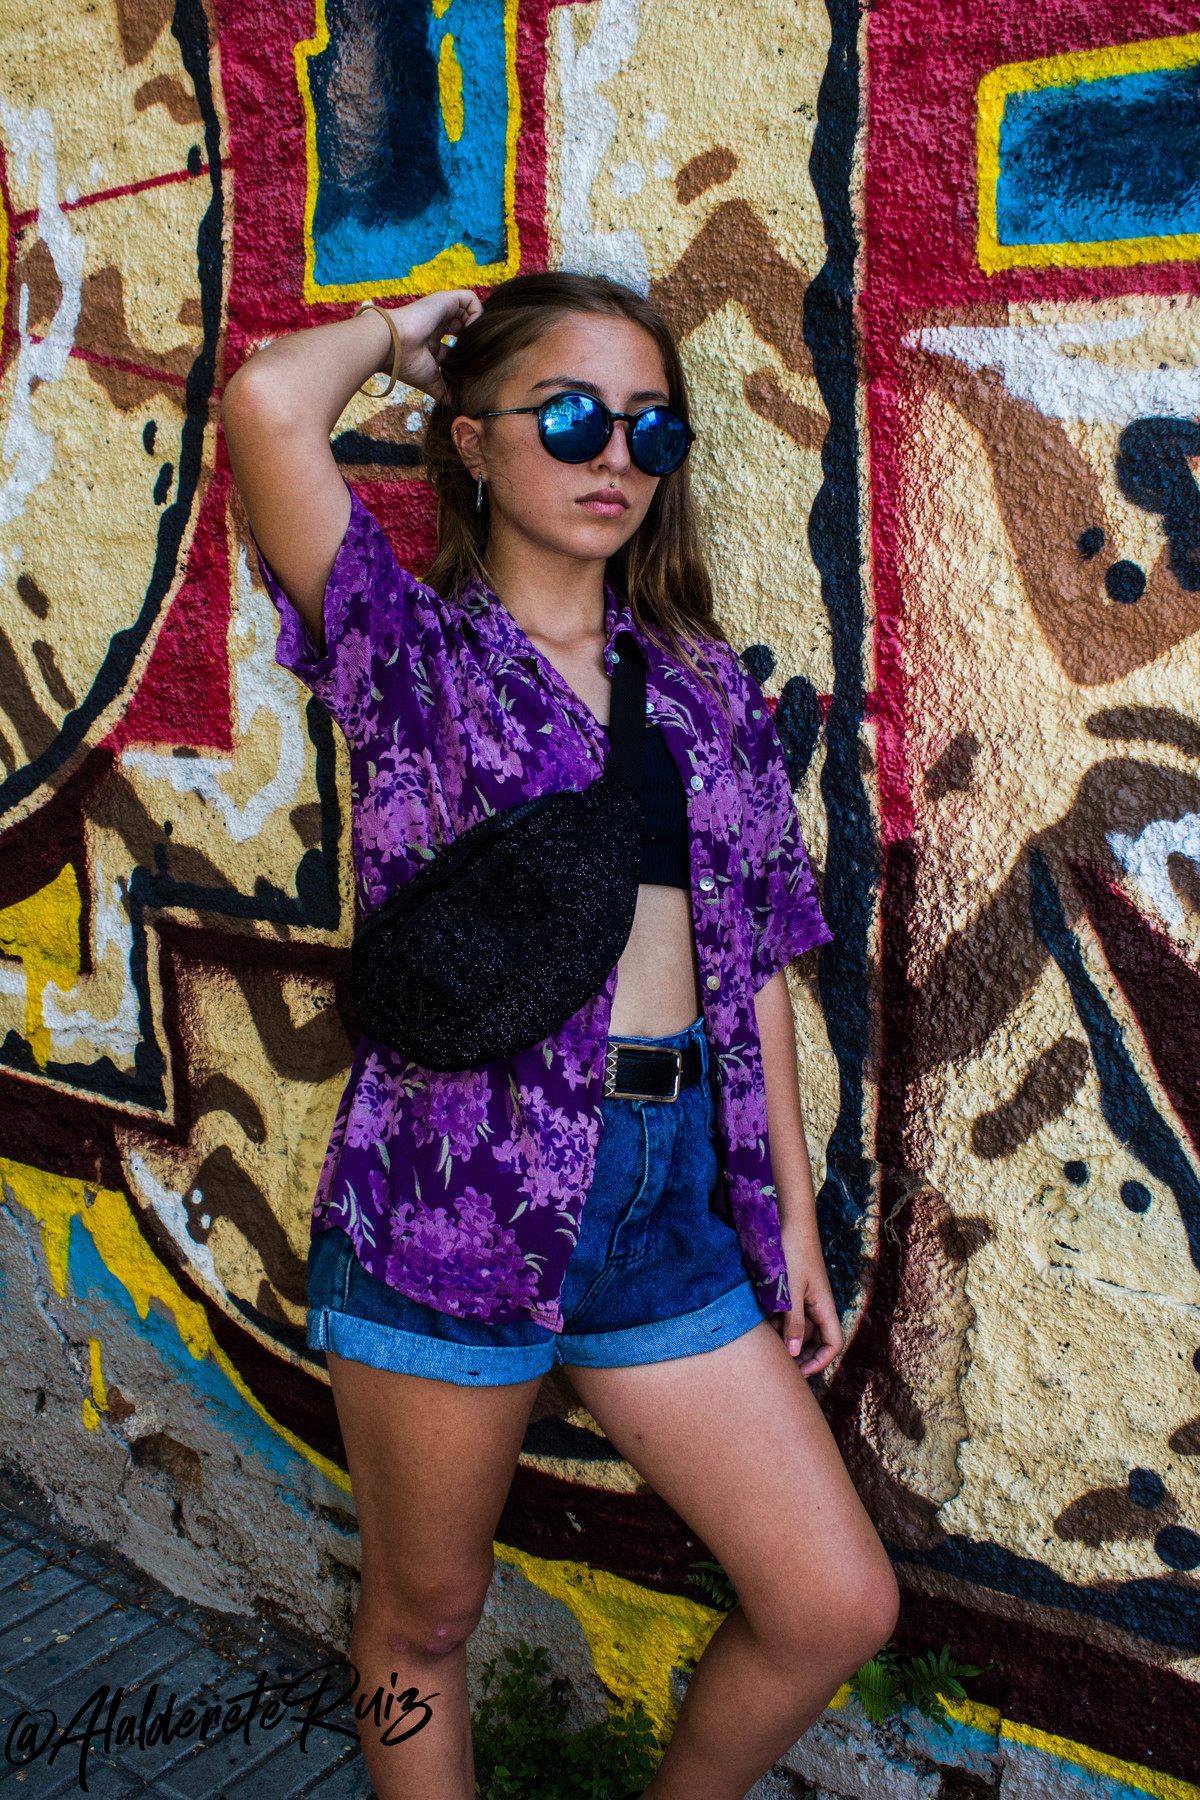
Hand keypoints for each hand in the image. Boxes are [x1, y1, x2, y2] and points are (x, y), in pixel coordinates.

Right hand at [385, 288, 483, 401]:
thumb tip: (455, 404)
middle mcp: (436, 326)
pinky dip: (477, 313)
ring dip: (477, 327)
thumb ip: (443, 391)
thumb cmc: (405, 363)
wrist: (392, 344)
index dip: (465, 356)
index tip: (468, 367)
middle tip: (475, 354)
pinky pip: (470, 299)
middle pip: (463, 329)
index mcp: (430, 343)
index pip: (454, 346)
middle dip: (473, 341)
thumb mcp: (429, 381)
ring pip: (468, 313)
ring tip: (474, 342)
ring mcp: (440, 312)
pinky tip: (471, 329)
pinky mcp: (445, 300)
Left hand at [771, 1218, 843, 1377]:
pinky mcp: (789, 1288)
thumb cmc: (792, 1251)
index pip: (832, 1343)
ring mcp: (802, 1296)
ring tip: (763, 1344)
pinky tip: (758, 1323)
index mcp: (824, 1306)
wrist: (787, 1218)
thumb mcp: (790, 1290)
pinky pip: (785, 1313)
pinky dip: (774, 1321)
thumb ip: (792, 1321)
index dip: (819, 1362)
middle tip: (778, 1367)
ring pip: (796, 1327)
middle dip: (798, 1355)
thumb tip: (793, 1353)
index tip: (798, 1372)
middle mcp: (816, 1304)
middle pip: (813, 1340)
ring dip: (782, 1337)